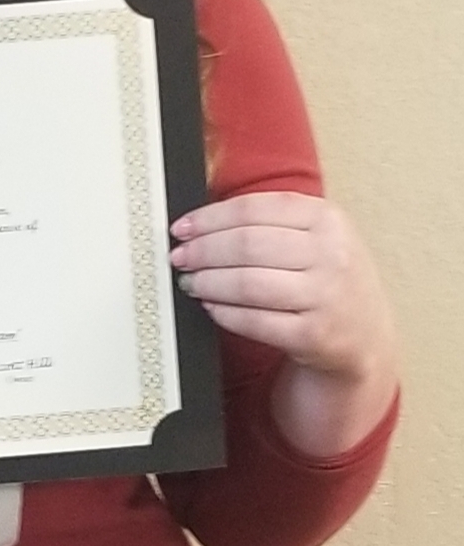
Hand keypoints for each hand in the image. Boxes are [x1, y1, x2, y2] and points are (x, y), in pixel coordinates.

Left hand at [170, 191, 397, 454]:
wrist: (366, 336)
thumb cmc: (325, 276)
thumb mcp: (314, 235)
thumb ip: (266, 220)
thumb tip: (197, 223)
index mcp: (326, 218)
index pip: (251, 209)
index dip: (208, 219)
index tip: (181, 228)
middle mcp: (332, 254)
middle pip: (246, 245)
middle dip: (202, 251)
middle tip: (179, 257)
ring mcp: (327, 296)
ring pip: (247, 283)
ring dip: (208, 282)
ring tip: (191, 282)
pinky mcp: (317, 336)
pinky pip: (256, 322)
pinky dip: (225, 313)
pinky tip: (212, 307)